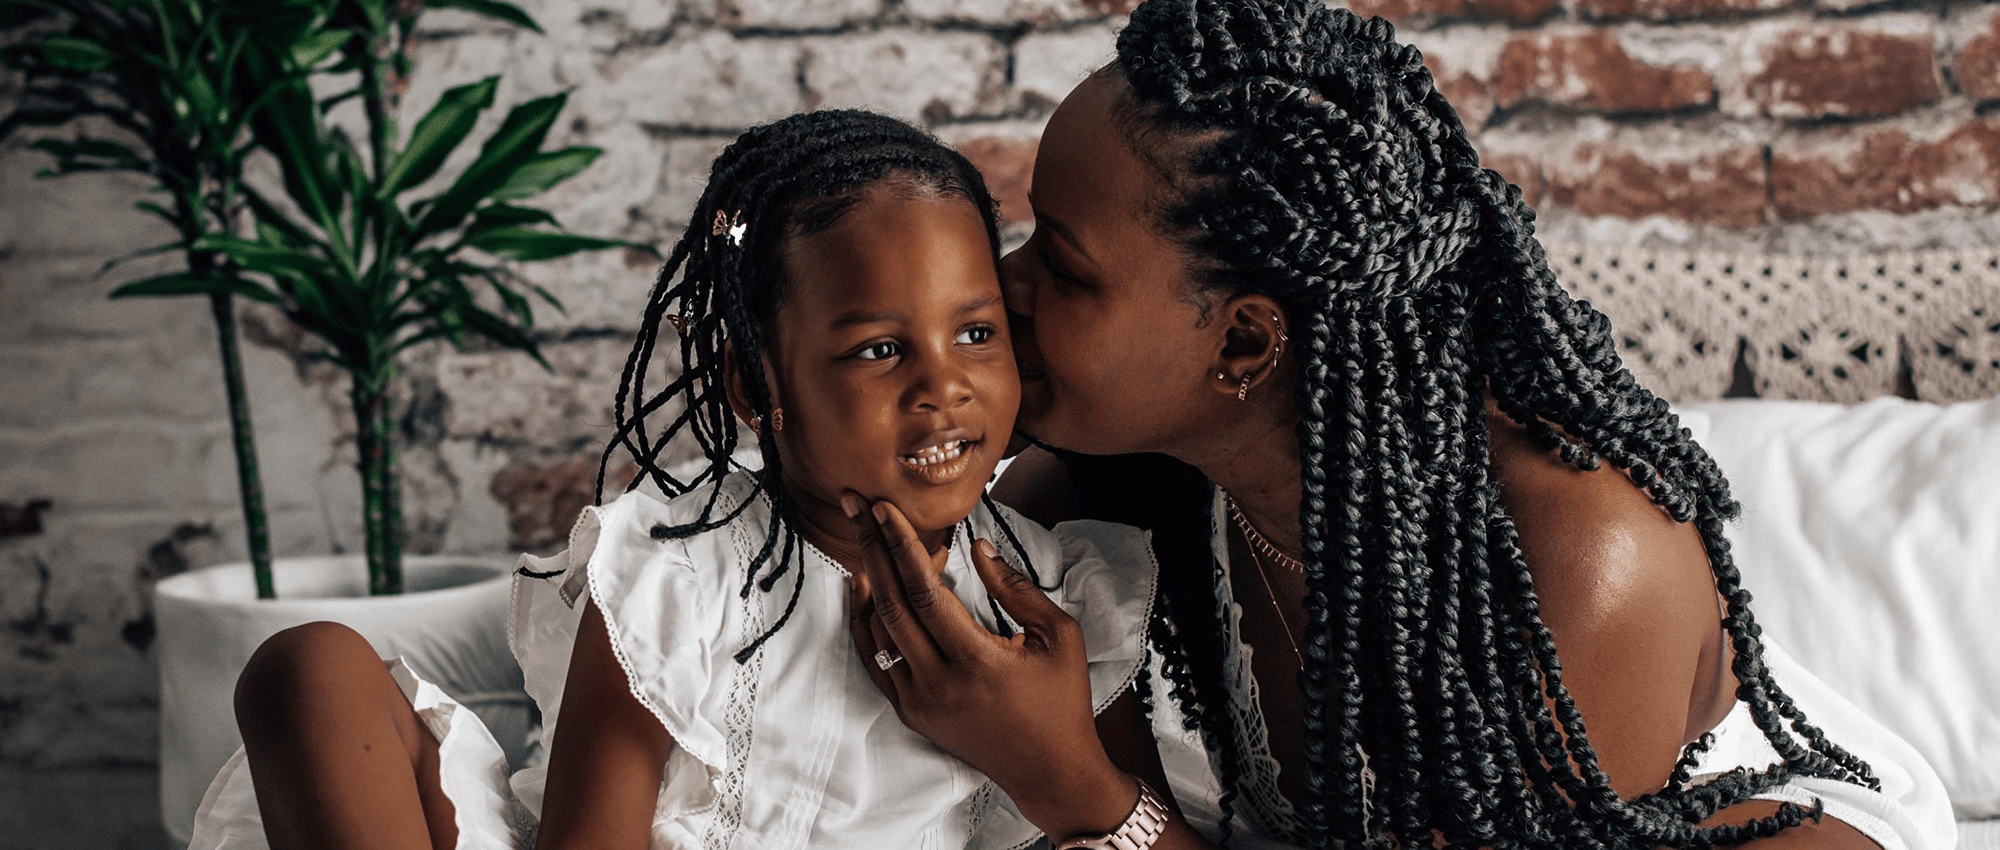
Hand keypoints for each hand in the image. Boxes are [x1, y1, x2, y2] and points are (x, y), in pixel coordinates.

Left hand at [841, 493, 1136, 838]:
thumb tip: (978, 546)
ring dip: (871, 580)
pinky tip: (865, 589)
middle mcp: (939, 683)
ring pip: (877, 630)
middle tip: (857, 505)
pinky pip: (875, 659)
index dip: (901, 544)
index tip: (883, 508)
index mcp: (978, 660)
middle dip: (872, 547)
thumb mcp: (1059, 637)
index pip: (925, 590)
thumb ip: (1016, 588)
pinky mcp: (912, 713)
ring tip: (872, 539)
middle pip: (891, 602)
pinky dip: (864, 622)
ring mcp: (920, 701)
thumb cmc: (1063, 701)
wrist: (1051, 771)